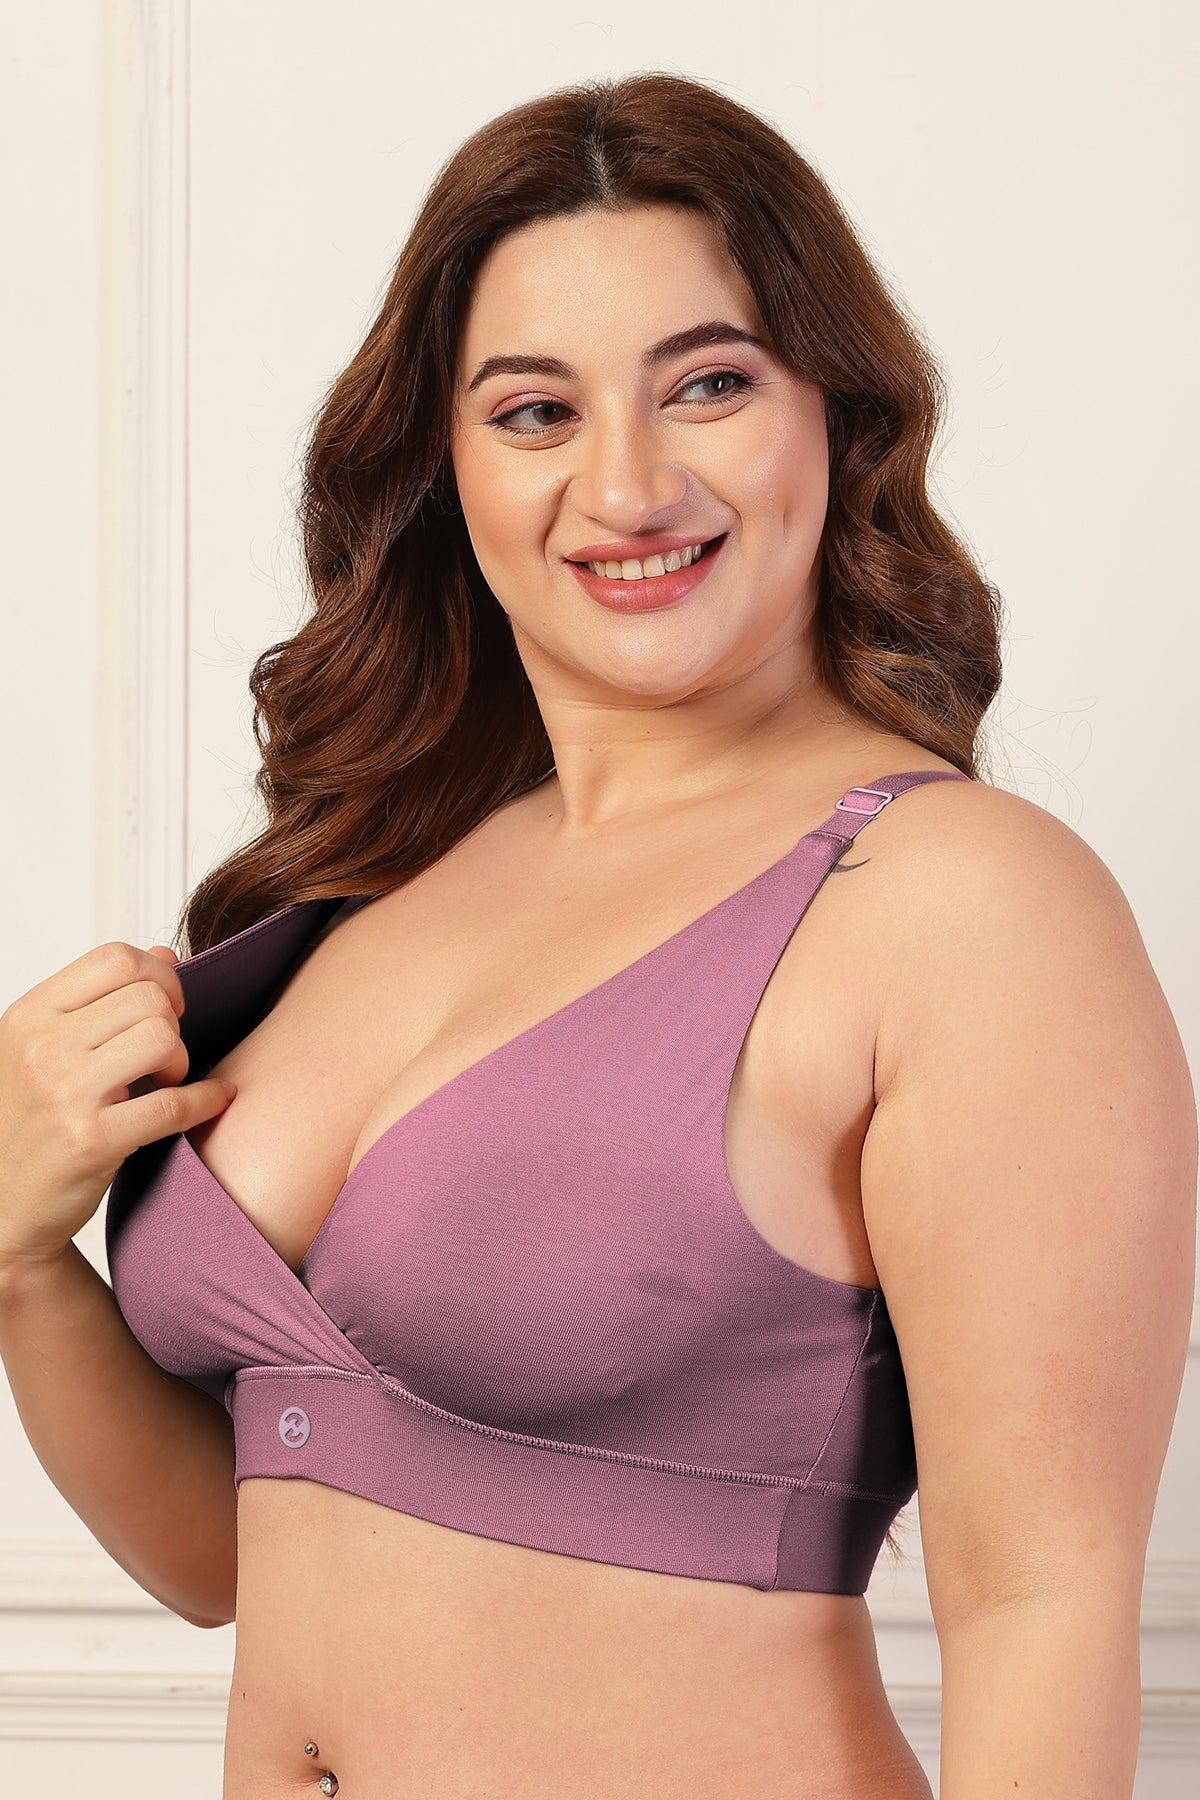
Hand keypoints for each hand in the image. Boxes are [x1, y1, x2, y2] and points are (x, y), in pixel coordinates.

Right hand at [0, 941, 236, 1269]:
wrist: (3, 1207)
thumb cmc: (33, 1121)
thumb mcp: (47, 1046)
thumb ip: (103, 998)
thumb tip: (165, 954)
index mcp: (30, 1014)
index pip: (115, 959)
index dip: (158, 976)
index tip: (166, 1005)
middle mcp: (41, 1047)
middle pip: (150, 998)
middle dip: (173, 1025)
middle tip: (163, 1056)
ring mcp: (64, 1094)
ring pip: (164, 1039)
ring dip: (181, 1062)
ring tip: (164, 1082)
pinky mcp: (91, 1141)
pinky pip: (173, 1104)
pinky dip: (206, 1100)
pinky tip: (212, 1100)